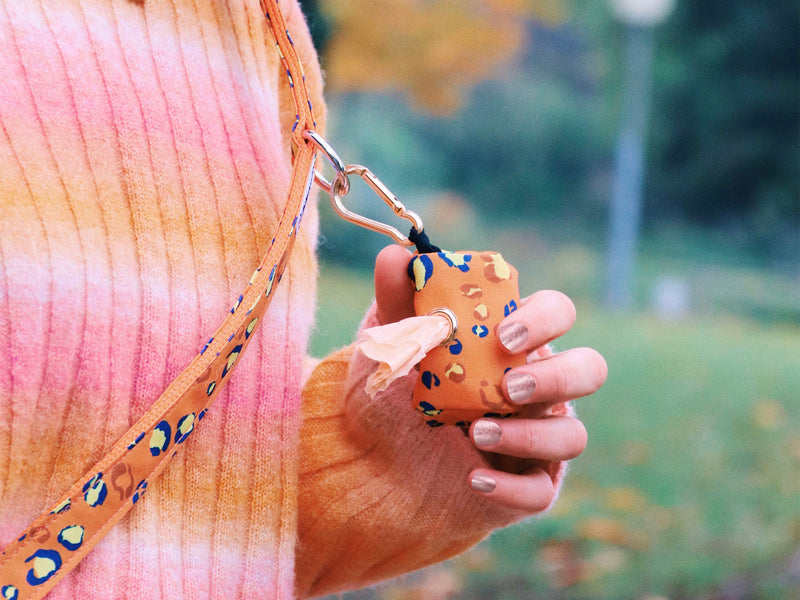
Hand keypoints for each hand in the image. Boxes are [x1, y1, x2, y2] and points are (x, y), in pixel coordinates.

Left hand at [374, 245, 606, 513]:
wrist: (376, 455)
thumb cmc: (397, 386)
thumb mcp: (394, 342)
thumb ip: (398, 300)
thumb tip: (397, 256)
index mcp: (514, 343)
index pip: (557, 313)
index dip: (545, 318)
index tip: (504, 334)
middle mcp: (536, 387)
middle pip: (589, 370)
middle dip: (558, 376)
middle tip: (508, 385)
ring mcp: (535, 437)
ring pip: (572, 436)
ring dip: (530, 434)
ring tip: (475, 431)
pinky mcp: (523, 485)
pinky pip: (540, 493)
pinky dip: (512, 487)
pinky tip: (474, 478)